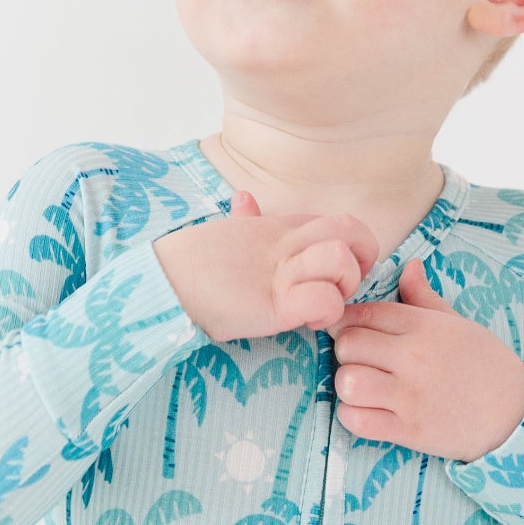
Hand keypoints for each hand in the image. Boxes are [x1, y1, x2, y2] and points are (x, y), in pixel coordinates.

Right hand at [153, 190, 382, 344]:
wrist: (163, 283)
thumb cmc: (194, 265)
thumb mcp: (229, 237)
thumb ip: (245, 220)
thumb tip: (244, 201)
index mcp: (284, 226)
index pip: (344, 223)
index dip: (354, 250)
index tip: (335, 277)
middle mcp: (289, 242)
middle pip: (354, 230)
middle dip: (360, 263)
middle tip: (338, 289)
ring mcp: (283, 271)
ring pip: (342, 260)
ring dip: (341, 288)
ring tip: (318, 306)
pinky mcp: (276, 303)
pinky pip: (325, 299)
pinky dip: (325, 314)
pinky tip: (306, 323)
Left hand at [327, 258, 523, 461]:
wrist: (515, 414)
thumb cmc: (485, 365)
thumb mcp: (458, 324)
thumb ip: (424, 297)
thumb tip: (409, 265)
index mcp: (425, 326)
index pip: (364, 313)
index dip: (347, 321)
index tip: (351, 332)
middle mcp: (415, 357)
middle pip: (348, 345)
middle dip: (346, 353)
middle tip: (361, 361)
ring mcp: (411, 396)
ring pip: (347, 382)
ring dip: (348, 387)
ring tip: (364, 389)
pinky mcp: (409, 430)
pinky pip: (356, 420)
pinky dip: (353, 417)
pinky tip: (368, 413)